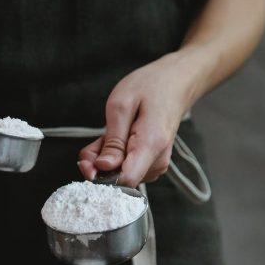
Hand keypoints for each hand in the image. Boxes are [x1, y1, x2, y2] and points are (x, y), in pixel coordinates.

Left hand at [79, 52, 207, 186]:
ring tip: (112, 133)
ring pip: (119, 175)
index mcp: (151, 146)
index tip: (90, 161)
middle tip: (99, 138)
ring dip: (105, 158)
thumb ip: (112, 141)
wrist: (175, 84)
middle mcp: (156, 162)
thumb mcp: (121, 105)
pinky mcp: (151, 166)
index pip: (125, 181)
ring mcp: (155, 166)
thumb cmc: (150, 88)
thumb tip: (103, 167)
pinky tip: (117, 139)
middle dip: (99, 163)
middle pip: (118, 180)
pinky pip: (126, 169)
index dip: (101, 176)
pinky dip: (114, 157)